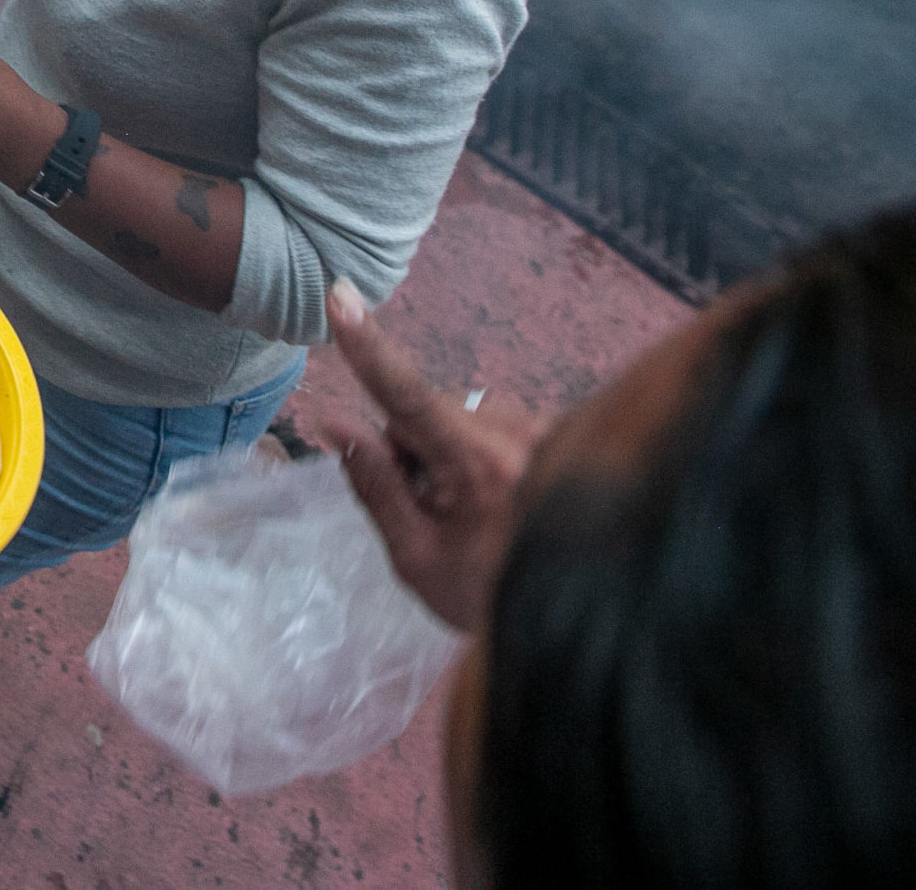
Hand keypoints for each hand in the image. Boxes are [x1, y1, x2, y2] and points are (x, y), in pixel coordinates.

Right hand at [318, 280, 537, 632]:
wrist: (579, 619)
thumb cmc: (484, 596)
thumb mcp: (415, 556)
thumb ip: (376, 485)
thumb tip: (336, 423)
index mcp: (477, 466)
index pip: (408, 397)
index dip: (369, 348)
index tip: (341, 295)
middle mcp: (518, 434)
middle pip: (429, 409)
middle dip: (411, 445)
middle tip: (428, 508)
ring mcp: (545, 430)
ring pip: (460, 415)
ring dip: (446, 450)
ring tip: (469, 512)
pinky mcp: (559, 433)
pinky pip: (494, 423)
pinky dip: (479, 452)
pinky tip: (499, 500)